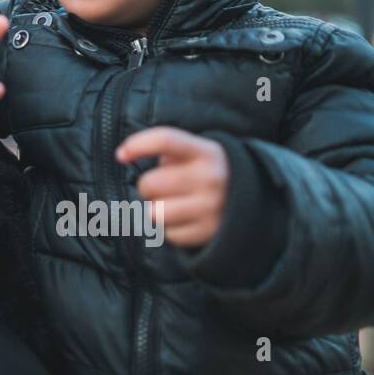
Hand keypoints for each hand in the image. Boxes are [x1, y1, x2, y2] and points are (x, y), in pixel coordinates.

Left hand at [118, 127, 229, 247]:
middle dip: (148, 187)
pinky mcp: (209, 232)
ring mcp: (211, 207)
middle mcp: (211, 178)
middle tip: (162, 187)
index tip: (120, 155)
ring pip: (155, 213)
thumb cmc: (207, 172)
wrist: (253, 202)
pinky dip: (170, 229)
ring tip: (172, 204)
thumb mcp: (197, 152)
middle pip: (149, 183)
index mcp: (206, 152)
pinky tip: (185, 219)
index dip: (137, 145)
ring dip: (156, 210)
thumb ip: (168, 150)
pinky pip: (169, 234)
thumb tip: (126, 155)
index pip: (165, 140)